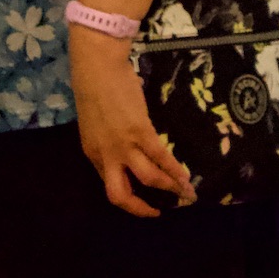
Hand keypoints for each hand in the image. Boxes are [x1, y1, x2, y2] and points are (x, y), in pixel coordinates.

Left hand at [68, 26, 193, 216]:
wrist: (97, 66)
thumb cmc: (94, 88)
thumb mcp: (95, 123)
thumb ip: (107, 141)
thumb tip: (126, 149)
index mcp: (92, 153)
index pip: (110, 185)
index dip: (129, 196)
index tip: (143, 199)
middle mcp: (105, 155)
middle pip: (120, 195)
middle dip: (141, 208)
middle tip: (158, 211)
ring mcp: (122, 144)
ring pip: (148, 178)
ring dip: (168, 187)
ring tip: (183, 192)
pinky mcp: (139, 131)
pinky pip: (161, 157)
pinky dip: (175, 170)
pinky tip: (186, 176)